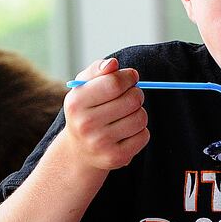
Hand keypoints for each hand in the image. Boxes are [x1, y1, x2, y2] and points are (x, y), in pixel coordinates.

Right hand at [61, 57, 148, 171]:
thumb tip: (113, 64)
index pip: (114, 83)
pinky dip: (140, 130)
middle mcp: (86, 124)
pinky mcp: (116, 157)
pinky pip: (144, 136)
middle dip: (136, 93)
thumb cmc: (85, 110)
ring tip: (127, 114)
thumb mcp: (84, 87)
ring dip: (139, 112)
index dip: (128, 77)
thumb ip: (97, 70)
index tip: (131, 77)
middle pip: (131, 100)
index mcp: (76, 102)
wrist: (79, 150)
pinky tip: (127, 131)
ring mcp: (101, 143)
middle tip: (131, 95)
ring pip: (140, 118)